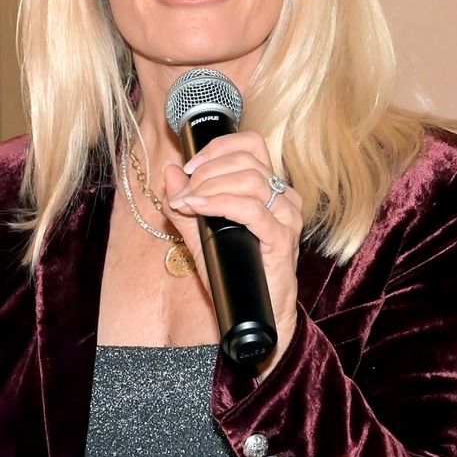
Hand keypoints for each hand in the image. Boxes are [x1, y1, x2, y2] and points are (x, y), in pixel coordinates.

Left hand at [162, 130, 304, 373]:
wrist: (255, 312)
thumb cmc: (234, 272)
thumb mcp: (200, 233)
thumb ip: (185, 203)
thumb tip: (170, 171)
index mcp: (268, 189)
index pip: (251, 144)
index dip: (218, 147)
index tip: (189, 166)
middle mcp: (282, 198)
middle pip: (246, 160)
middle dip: (206, 172)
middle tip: (183, 193)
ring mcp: (286, 217)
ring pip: (249, 180)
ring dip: (209, 187)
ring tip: (187, 203)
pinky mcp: (283, 239)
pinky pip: (251, 209)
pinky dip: (219, 204)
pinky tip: (198, 209)